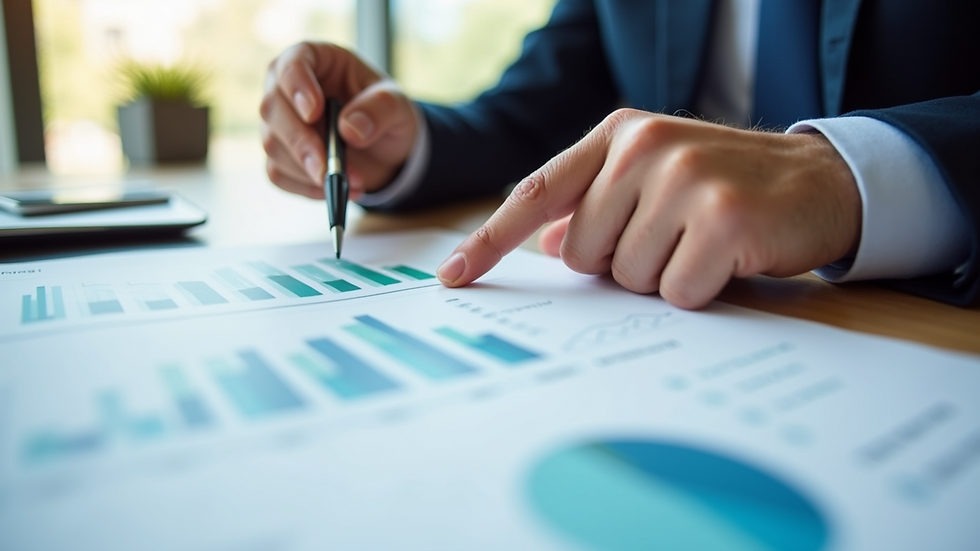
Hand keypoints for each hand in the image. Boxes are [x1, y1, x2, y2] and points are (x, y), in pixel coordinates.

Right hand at [260, 42, 418, 199]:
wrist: (384, 147)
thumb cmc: (385, 112)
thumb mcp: (396, 104)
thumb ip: (380, 109)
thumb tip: (350, 129)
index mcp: (315, 60)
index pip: (290, 64)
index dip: (297, 86)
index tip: (314, 112)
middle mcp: (287, 88)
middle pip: (272, 108)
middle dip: (300, 142)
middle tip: (327, 167)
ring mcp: (280, 122)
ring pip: (272, 145)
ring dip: (309, 170)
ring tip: (350, 182)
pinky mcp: (281, 154)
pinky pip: (278, 173)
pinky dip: (305, 187)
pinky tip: (332, 190)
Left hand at [436, 109, 860, 308]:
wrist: (819, 181)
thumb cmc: (724, 185)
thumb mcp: (652, 179)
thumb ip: (593, 205)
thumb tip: (543, 244)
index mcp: (618, 134)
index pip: (536, 193)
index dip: (490, 240)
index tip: (453, 276)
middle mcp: (645, 147)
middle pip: (582, 252)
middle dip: (620, 263)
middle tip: (670, 239)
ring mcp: (685, 178)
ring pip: (627, 276)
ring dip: (662, 276)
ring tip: (701, 243)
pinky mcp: (722, 217)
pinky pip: (675, 291)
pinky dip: (697, 289)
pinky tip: (726, 258)